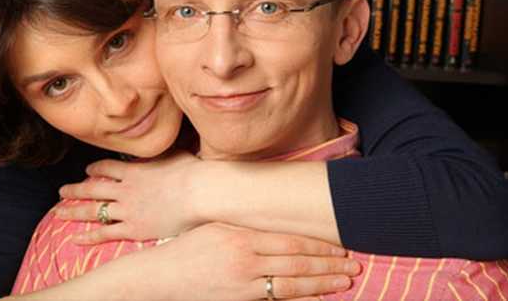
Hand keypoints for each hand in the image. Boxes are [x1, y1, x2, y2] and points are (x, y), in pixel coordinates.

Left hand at [57, 151, 201, 243]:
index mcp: (135, 170)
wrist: (199, 191)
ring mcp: (128, 209)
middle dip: (75, 190)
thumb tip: (167, 143)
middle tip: (62, 191)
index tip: (87, 171)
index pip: (108, 168)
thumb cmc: (194, 171)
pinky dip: (89, 236)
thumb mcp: (176, 154)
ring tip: (60, 212)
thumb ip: (165, 153)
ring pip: (93, 210)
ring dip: (74, 211)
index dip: (95, 169)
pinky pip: (106, 233)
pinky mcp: (134, 228)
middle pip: (93, 188)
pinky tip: (76, 238)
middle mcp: (126, 189)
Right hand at [113, 223, 358, 300]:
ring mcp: (243, 283)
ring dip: (322, 284)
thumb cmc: (186, 248)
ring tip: (345, 281)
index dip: (318, 244)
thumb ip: (245, 226)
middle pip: (297, 262)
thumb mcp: (215, 228)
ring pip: (292, 285)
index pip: (290, 240)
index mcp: (241, 236)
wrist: (160, 277)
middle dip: (329, 264)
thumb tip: (276, 221)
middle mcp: (245, 259)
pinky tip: (319, 299)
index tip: (340, 244)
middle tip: (354, 264)